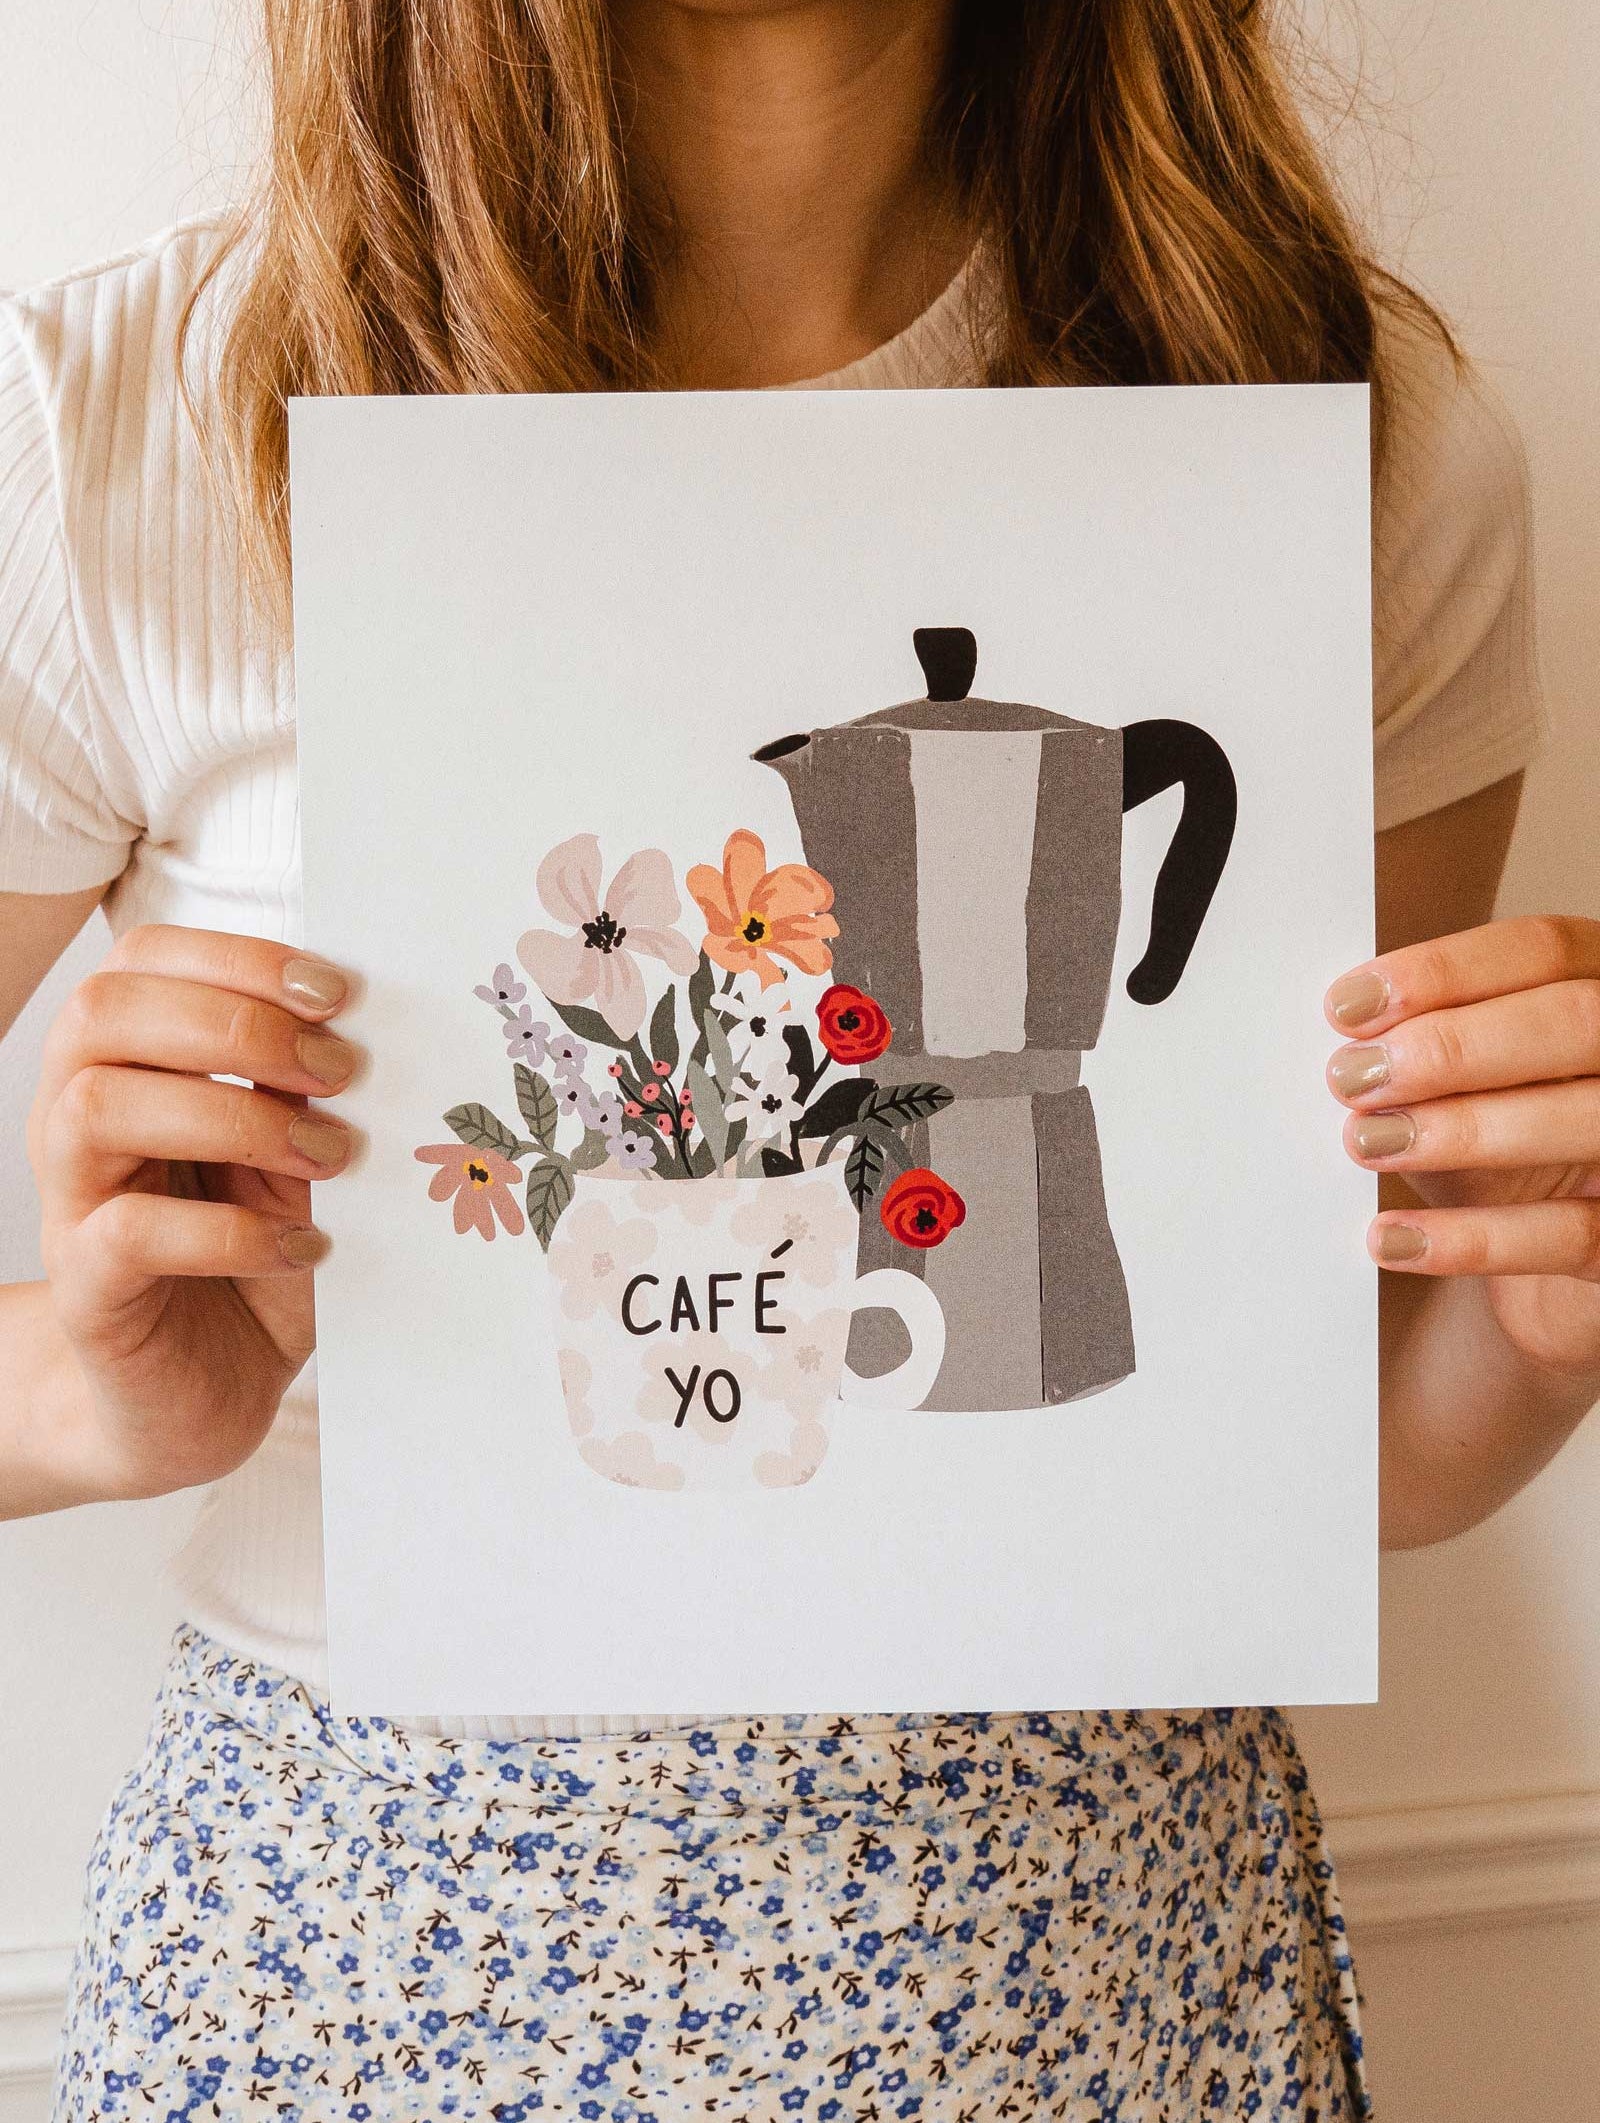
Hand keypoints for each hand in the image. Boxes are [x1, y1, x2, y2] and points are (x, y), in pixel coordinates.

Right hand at [28, 924, 359, 1498]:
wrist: (201, 1395)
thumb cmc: (252, 1257)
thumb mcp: (295, 1160)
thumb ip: (310, 1094)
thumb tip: (372, 1034)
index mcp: (128, 1062)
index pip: (141, 960)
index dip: (235, 957)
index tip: (336, 992)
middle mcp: (78, 1118)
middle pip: (104, 1013)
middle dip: (236, 1024)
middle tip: (339, 1070)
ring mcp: (73, 1203)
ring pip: (98, 1106)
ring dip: (232, 1116)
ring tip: (329, 1154)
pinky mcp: (88, 1291)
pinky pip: (130, 1234)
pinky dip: (233, 1231)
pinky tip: (302, 1246)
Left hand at [1327, 915, 1599, 1380]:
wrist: (1538, 1266)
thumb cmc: (1497, 1152)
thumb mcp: (1459, 1088)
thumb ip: (1423, 1045)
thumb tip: (1343, 1030)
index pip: (1544, 950)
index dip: (1444, 972)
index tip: (1348, 1006)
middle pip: (1573, 1019)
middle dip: (1454, 1046)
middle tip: (1352, 1077)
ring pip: (1587, 1116)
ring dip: (1462, 1129)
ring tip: (1365, 1143)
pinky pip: (1573, 1235)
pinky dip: (1475, 1238)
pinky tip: (1391, 1238)